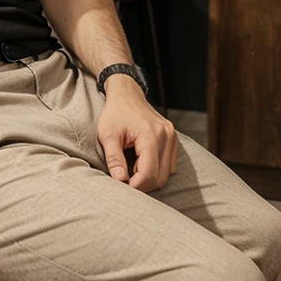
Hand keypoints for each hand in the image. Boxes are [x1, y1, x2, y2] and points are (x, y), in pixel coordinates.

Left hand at [96, 75, 177, 191]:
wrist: (126, 93)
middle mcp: (166, 136)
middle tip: (125, 180)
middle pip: (160, 177)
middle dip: (142, 184)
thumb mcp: (107, 135)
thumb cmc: (114, 113)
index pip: (149, 173)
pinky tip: (140, 162)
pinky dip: (155, 169)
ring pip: (166, 174)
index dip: (135, 186)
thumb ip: (114, 159)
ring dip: (149, 177)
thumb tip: (119, 182)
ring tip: (131, 168)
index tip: (122, 187)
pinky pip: (168, 165)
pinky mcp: (173, 138)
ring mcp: (172, 137)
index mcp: (150, 135)